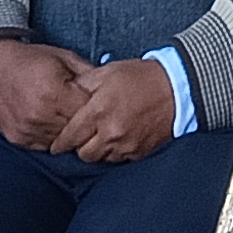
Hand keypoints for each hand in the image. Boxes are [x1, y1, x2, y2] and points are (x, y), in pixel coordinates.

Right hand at [0, 39, 93, 150]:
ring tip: (68, 118)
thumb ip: (90, 75)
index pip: (88, 114)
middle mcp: (40, 115)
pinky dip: (51, 137)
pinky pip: (44, 146)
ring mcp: (27, 129)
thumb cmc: (32, 59)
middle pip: (76, 131)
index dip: (96, 109)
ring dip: (68, 134)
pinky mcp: (18, 139)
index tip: (100, 106)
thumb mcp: (65, 58)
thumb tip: (112, 89)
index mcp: (54, 93)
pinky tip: (52, 123)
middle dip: (84, 124)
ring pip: (61, 143)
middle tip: (88, 116)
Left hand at [51, 56, 175, 164]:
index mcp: (98, 112)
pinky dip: (114, 153)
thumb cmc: (140, 77)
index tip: (56, 145)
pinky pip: (119, 160)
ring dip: (97, 151)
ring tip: (99, 138)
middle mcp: (111, 133)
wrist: (177, 88)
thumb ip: (82, 85)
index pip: (70, 137)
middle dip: (79, 147)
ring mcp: (127, 145)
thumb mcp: (106, 72)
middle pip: (84, 154)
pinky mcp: (140, 153)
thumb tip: (65, 95)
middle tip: (80, 138)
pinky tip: (116, 141)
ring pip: (101, 159)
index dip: (60, 143)